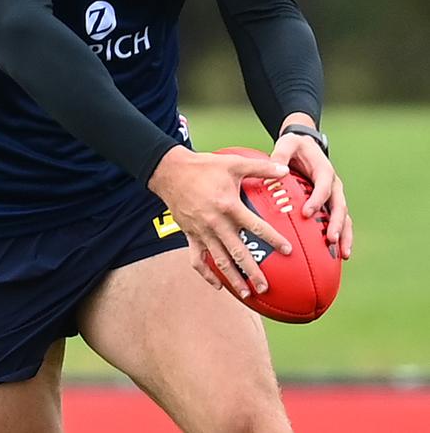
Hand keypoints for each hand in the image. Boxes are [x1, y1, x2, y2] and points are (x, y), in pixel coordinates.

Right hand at [148, 146, 292, 296]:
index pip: (255, 226)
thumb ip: (261, 168)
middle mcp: (216, 223)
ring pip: (219, 260)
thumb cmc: (203, 166)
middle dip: (253, 271)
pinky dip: (206, 274)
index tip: (287, 251)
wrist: (170, 171)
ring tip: (247, 294)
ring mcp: (202, 231)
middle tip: (266, 287)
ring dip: (233, 278)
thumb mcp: (233, 163)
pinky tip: (217, 284)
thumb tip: (285, 170)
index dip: (273, 239)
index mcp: (228, 206)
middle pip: (237, 252)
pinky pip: (197, 259)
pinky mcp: (190, 234)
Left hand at [271, 125, 352, 260]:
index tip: (306, 213)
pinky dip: (342, 237)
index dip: (317, 200)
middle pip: (339, 206)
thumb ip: (280, 156)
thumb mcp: (287, 144)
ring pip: (345, 217)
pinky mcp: (331, 204)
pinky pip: (340, 221)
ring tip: (344, 255)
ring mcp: (335, 196)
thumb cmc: (294, 146)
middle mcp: (333, 185)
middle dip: (337, 224)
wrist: (305, 145)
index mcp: (324, 171)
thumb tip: (272, 170)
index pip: (323, 187)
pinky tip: (338, 256)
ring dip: (345, 235)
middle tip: (331, 239)